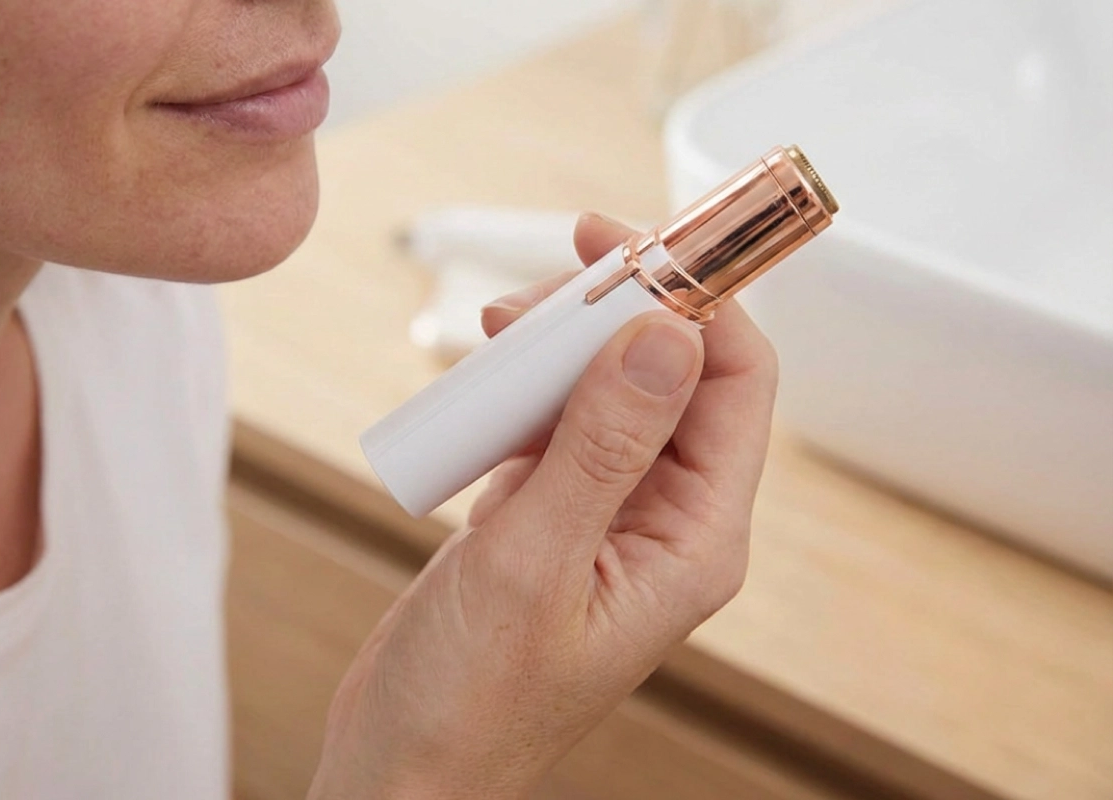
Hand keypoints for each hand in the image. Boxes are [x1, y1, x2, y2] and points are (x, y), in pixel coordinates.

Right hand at [310, 213, 778, 799]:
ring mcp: (605, 513)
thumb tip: (668, 332)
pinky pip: (554, 422)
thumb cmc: (470, 702)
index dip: (697, 299)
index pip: (735, 382)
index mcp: (694, 539)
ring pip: (606, 388)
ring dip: (557, 349)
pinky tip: (480, 392)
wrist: (401, 764)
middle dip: (609, 316)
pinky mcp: (550, 513)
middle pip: (670, 371)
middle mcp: (663, 519)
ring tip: (493, 342)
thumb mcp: (532, 562)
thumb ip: (602, 444)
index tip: (632, 244)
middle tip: (536, 298)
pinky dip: (519, 392)